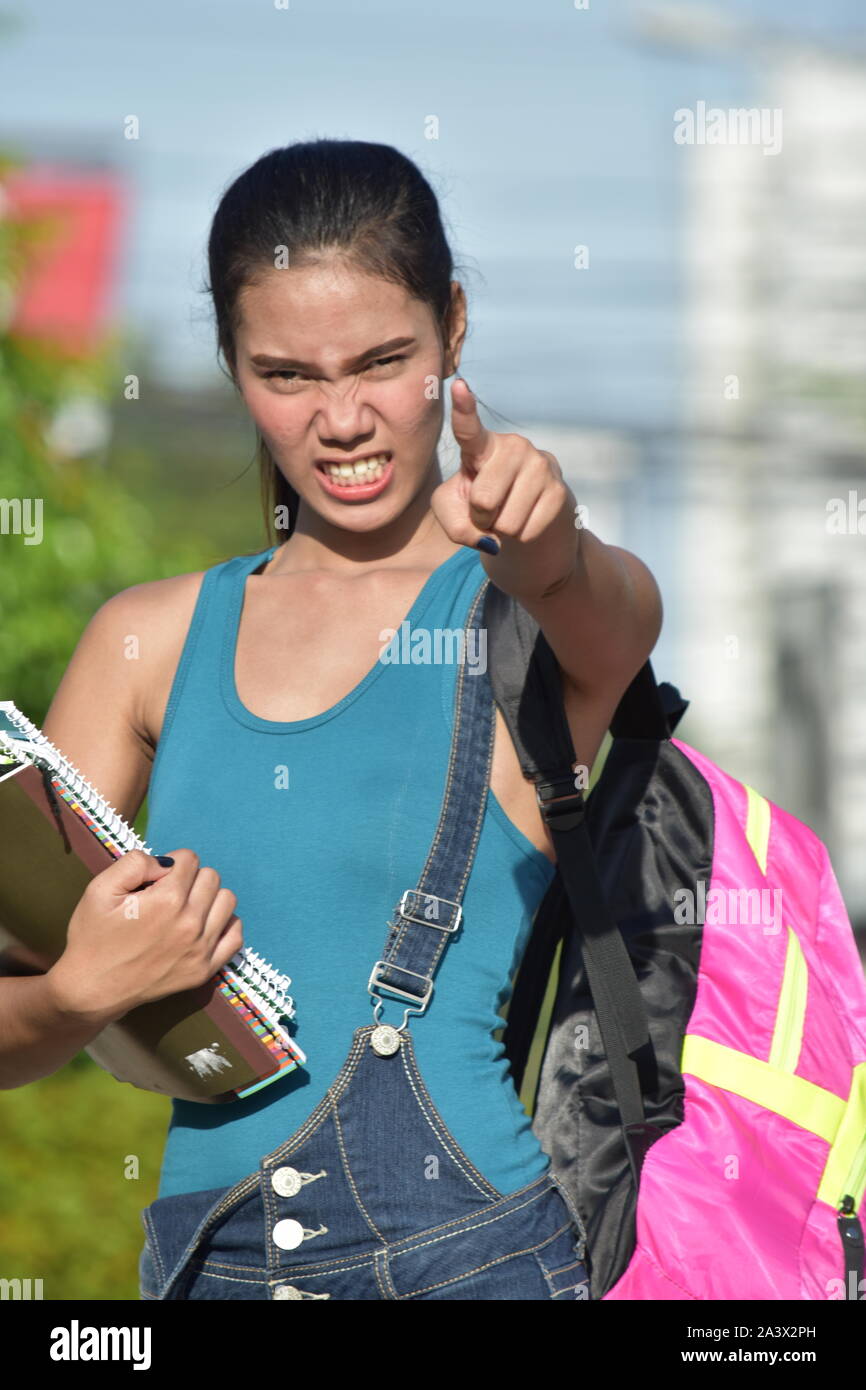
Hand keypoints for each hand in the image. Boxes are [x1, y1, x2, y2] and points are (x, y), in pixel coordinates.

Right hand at [47, 849, 243, 1022]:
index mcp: (167, 900)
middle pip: (210, 876)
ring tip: (184, 909)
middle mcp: (191, 923)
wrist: (92, 989)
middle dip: (189, 879)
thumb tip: (166, 864)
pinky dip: (224, 925)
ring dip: (208, 898)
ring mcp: (201, 949)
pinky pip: (235, 936)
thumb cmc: (93, 937)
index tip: (153, 881)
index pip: (189, 859)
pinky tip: (203, 926)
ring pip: (227, 900)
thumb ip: (135, 863)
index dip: (169, 865)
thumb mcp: (100, 889)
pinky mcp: (205, 970)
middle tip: (166, 895)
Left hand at [431, 378, 579, 602]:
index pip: (469, 429)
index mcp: (481, 446)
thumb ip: (452, 520)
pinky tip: (525, 520)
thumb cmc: (479, 508)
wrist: (526, 520)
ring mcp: (539, 465)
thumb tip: (487, 536)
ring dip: (501, 529)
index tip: (458, 385)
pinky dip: (520, 537)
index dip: (463, 408)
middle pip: (483, 500)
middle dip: (481, 518)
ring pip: (506, 522)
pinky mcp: (558, 491)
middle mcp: (513, 447)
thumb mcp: (452, 512)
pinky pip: (526, 532)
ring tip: (507, 514)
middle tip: (489, 511)